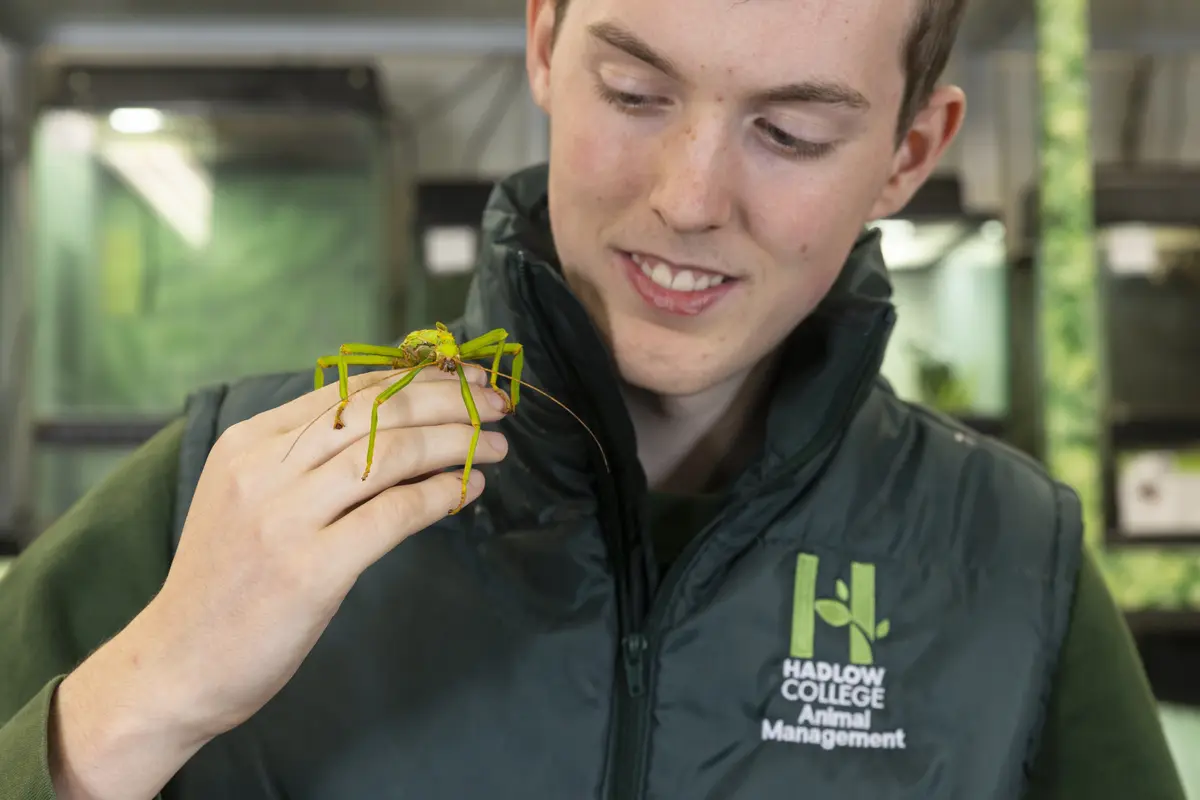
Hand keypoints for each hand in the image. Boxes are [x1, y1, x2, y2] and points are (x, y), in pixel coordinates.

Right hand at [50, 366, 509, 799]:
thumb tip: (396, 423)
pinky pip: (393, 513)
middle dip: (450, 400)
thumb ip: (305, 458)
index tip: (465, 379)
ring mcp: (285, 518)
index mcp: (248, 443)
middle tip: (497, 405)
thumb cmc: (224, 581)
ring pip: (390, 452)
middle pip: (377, 411)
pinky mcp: (310, 568)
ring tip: (496, 445)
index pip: (349, 389)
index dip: (418, 378)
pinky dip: (440, 494)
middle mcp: (264, 469)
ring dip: (455, 442)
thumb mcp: (248, 498)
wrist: (177, 663)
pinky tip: (469, 489)